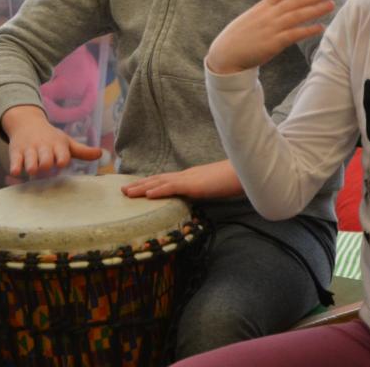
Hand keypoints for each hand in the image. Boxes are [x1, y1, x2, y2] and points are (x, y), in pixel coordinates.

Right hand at [1, 105, 102, 177]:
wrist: (26, 122)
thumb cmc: (50, 136)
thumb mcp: (66, 142)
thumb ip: (82, 151)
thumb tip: (101, 153)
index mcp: (58, 145)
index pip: (62, 153)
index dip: (62, 158)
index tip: (62, 163)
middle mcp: (43, 147)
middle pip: (46, 159)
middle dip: (46, 164)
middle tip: (45, 168)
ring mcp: (29, 149)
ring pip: (31, 160)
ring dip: (32, 166)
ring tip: (33, 170)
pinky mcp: (16, 152)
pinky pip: (15, 160)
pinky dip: (16, 166)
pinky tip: (16, 172)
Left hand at [120, 160, 242, 199]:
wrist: (247, 171)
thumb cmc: (235, 180)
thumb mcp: (215, 188)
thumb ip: (205, 192)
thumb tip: (199, 199)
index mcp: (190, 177)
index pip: (166, 180)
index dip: (150, 184)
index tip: (136, 188)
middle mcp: (186, 175)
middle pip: (158, 179)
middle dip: (140, 185)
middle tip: (122, 191)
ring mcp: (189, 178)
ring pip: (160, 182)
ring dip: (142, 187)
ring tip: (126, 193)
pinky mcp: (194, 184)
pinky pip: (173, 187)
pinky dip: (159, 190)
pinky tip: (148, 194)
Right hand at [206, 0, 335, 74]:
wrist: (225, 54)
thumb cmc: (238, 38)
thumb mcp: (251, 18)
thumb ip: (265, 13)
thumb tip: (278, 9)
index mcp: (263, 7)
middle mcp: (268, 14)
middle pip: (295, 0)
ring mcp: (271, 28)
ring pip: (297, 15)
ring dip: (315, 9)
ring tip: (331, 5)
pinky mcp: (273, 43)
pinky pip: (294, 34)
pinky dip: (308, 30)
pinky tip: (320, 28)